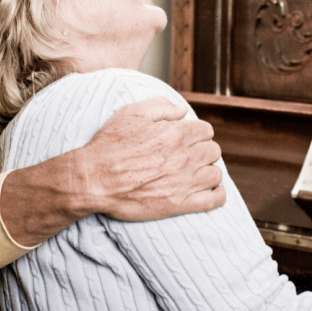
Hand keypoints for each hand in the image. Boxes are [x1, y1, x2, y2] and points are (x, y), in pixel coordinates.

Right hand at [77, 97, 226, 219]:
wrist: (93, 180)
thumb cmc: (109, 145)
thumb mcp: (131, 113)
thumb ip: (161, 107)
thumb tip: (182, 111)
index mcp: (176, 134)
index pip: (206, 130)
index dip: (197, 133)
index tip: (188, 139)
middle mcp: (185, 157)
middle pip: (213, 151)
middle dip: (203, 151)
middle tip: (189, 156)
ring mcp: (185, 181)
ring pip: (216, 173)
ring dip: (209, 171)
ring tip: (197, 173)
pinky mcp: (180, 204)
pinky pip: (215, 200)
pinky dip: (218, 195)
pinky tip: (211, 191)